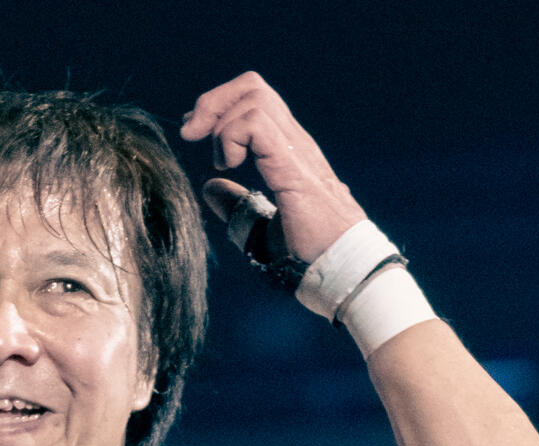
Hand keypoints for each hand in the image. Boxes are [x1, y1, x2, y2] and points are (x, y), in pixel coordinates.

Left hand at [179, 72, 365, 264]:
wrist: (346, 267)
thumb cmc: (312, 252)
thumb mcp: (263, 227)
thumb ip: (238, 206)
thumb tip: (209, 189)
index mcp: (287, 151)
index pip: (254, 99)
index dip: (219, 107)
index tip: (195, 135)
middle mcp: (294, 142)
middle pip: (252, 86)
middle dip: (212, 103)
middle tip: (192, 137)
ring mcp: (296, 151)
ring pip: (254, 97)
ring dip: (221, 124)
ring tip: (222, 162)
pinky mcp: (292, 167)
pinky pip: (256, 125)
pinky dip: (231, 138)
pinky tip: (230, 165)